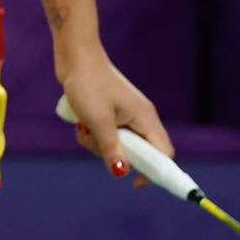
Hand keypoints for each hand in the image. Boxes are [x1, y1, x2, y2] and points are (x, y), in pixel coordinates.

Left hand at [60, 50, 172, 184]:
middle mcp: (140, 118)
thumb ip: (111, 148)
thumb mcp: (97, 121)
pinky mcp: (112, 113)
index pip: (164, 153)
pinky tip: (81, 122)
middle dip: (115, 155)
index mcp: (145, 118)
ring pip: (119, 145)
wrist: (75, 56)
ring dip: (98, 145)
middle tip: (95, 142)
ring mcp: (126, 115)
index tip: (134, 183)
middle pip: (138, 153)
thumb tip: (121, 173)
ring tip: (84, 127)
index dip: (155, 172)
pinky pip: (108, 135)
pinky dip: (94, 135)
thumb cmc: (88, 84)